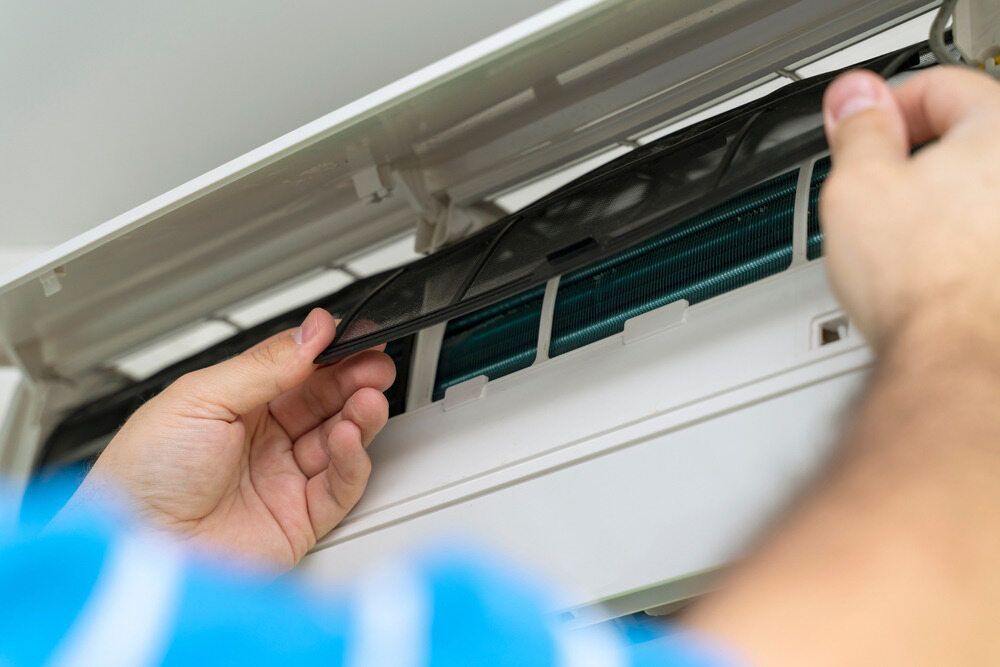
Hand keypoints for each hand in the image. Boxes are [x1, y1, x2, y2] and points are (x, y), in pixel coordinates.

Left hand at [72, 308, 394, 568]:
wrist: (138, 550)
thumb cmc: (142, 479)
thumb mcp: (199, 400)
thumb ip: (263, 366)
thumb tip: (311, 334)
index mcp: (233, 406)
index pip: (295, 371)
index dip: (326, 353)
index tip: (351, 335)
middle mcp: (261, 441)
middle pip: (324, 401)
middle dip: (353, 378)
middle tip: (375, 362)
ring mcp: (282, 479)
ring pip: (339, 439)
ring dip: (359, 414)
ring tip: (369, 396)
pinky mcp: (300, 520)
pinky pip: (340, 485)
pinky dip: (352, 459)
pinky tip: (349, 436)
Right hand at [820, 66, 999, 349]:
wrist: (957, 359)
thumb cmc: (924, 280)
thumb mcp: (857, 185)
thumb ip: (859, 129)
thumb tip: (856, 97)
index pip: (941, 87)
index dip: (886, 108)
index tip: (862, 135)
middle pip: (966, 139)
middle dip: (915, 160)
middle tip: (874, 190)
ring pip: (979, 193)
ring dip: (940, 204)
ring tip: (900, 239)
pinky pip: (987, 237)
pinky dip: (962, 243)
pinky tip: (931, 270)